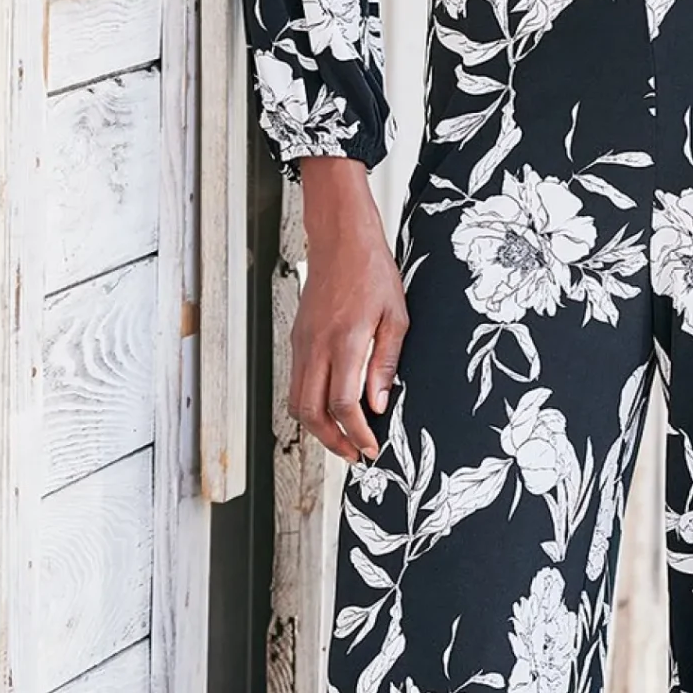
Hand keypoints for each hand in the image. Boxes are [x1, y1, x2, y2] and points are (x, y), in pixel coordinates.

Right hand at [290, 159, 408, 462]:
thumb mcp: (395, 316)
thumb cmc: (373, 272)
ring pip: (297, 401)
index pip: (342, 403)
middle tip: (356, 454)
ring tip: (344, 438)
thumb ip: (386, 363)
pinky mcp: (297, 339)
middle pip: (311, 411)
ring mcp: (301, 343)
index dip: (356, 432)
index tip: (372, 447)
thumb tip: (379, 404)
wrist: (340, 239)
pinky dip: (311, 404)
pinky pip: (296, 382)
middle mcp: (316, 346)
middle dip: (332, 441)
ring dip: (318, 427)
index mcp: (345, 340)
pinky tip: (332, 408)